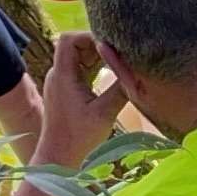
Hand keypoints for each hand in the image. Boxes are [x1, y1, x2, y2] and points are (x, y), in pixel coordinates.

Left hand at [34, 32, 128, 168]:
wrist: (59, 160)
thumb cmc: (79, 138)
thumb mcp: (105, 112)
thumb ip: (121, 88)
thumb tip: (138, 70)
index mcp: (63, 75)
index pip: (69, 39)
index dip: (89, 35)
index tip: (111, 45)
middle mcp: (58, 75)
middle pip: (76, 46)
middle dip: (98, 46)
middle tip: (120, 54)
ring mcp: (61, 83)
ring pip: (79, 59)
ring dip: (98, 59)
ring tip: (119, 64)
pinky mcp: (67, 92)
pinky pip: (81, 72)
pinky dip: (96, 70)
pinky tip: (112, 76)